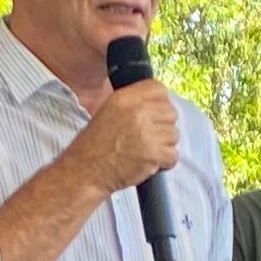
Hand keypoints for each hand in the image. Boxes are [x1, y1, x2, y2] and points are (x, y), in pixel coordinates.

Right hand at [71, 77, 182, 195]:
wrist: (86, 171)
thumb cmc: (94, 145)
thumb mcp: (108, 111)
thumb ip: (132, 103)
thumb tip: (156, 104)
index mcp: (125, 98)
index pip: (159, 89)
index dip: (160, 102)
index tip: (156, 114)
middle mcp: (138, 112)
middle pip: (171, 112)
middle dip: (163, 125)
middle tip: (150, 136)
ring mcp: (147, 133)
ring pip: (174, 134)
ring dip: (164, 145)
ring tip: (146, 150)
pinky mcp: (154, 154)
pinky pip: (173, 155)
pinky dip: (165, 162)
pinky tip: (150, 162)